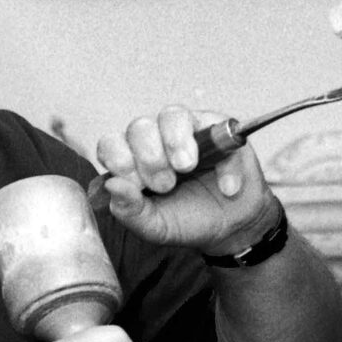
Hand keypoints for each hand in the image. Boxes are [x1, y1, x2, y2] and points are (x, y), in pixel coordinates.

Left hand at [93, 106, 277, 255]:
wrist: (230, 226)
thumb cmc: (188, 220)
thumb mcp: (156, 227)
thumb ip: (131, 211)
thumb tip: (112, 185)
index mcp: (133, 160)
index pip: (111, 143)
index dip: (119, 159)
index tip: (136, 184)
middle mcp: (156, 139)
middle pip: (140, 127)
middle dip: (150, 158)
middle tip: (166, 184)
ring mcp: (188, 130)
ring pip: (172, 115)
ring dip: (176, 142)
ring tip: (188, 168)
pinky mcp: (220, 130)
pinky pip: (217, 131)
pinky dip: (222, 162)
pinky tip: (227, 189)